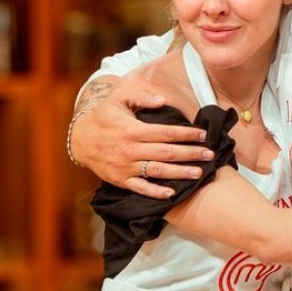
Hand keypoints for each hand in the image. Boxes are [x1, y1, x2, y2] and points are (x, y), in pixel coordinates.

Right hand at [71, 78, 214, 198]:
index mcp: (131, 129)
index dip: (186, 134)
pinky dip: (155, 192)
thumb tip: (163, 100)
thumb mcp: (119, 98)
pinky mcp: (120, 180)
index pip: (165, 133)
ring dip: (180, 172)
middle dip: (190, 153)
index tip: (203, 134)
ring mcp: (125, 167)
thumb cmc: (105, 116)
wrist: (80, 139)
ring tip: (199, 173)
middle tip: (210, 154)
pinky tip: (172, 193)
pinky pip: (140, 188)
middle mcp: (130, 149)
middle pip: (166, 153)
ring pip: (157, 171)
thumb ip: (141, 97)